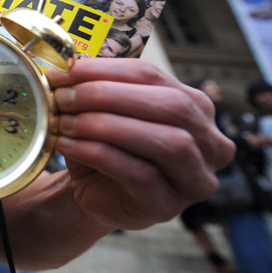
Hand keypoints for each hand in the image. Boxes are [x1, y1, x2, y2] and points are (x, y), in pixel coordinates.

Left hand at [45, 58, 235, 229]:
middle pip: (171, 105)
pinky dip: (98, 154)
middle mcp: (208, 142)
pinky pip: (140, 175)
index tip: (64, 71)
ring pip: (167, 142)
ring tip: (66, 123)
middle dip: (108, 96)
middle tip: (63, 97)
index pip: (152, 75)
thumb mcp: (102, 111)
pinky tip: (69, 146)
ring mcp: (195, 178)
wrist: (97, 195)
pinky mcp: (169, 205)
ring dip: (106, 126)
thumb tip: (63, 67)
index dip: (104, 70)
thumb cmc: (105, 147)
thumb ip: (92, 87)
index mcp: (195, 106)